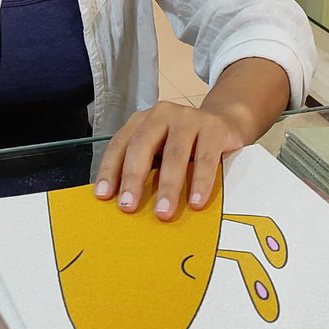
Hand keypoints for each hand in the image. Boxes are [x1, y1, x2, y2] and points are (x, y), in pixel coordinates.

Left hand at [93, 101, 248, 220]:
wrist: (225, 121)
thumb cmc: (185, 144)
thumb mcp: (160, 149)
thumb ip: (145, 167)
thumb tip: (124, 202)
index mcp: (142, 121)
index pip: (120, 144)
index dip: (110, 170)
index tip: (103, 196)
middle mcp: (162, 115)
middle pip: (142, 146)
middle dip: (133, 178)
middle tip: (128, 207)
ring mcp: (189, 118)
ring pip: (174, 154)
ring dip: (168, 186)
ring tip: (163, 213)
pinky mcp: (214, 128)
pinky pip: (205, 158)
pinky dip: (200, 182)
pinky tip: (196, 202)